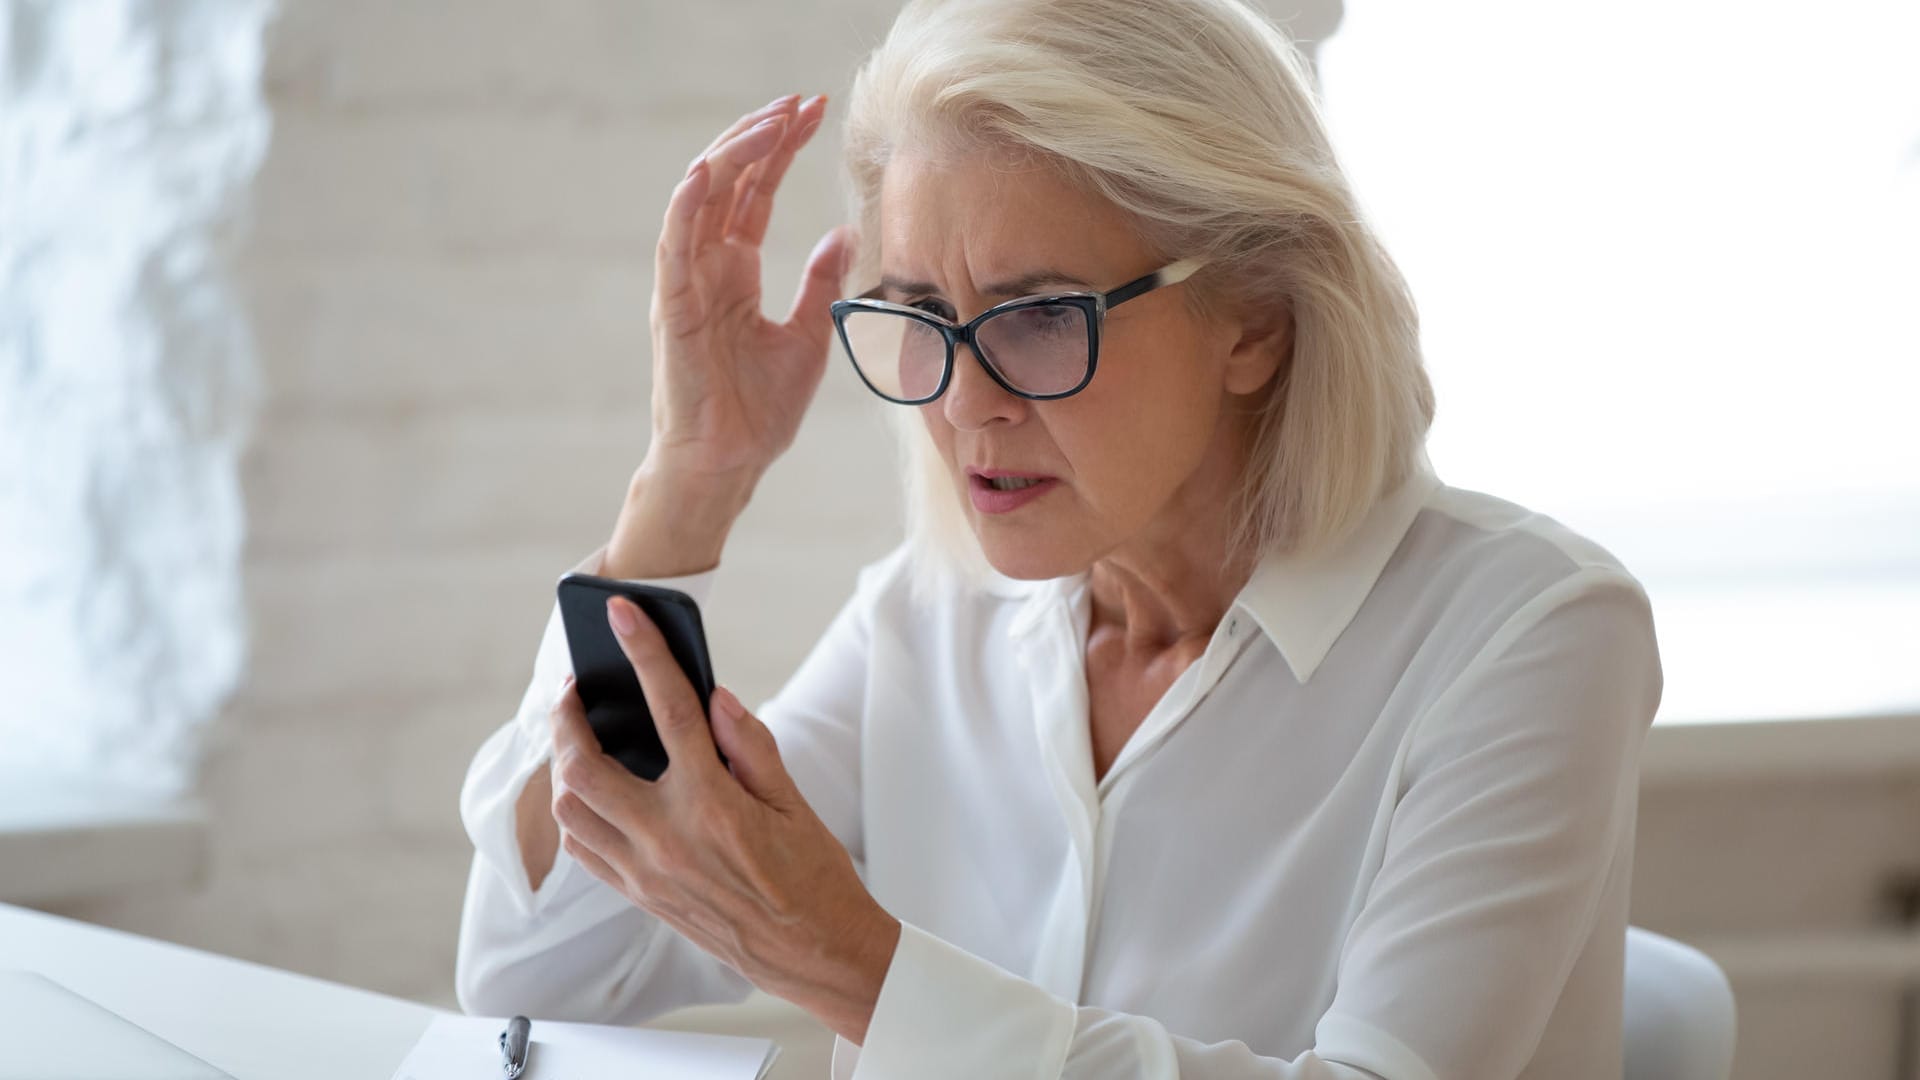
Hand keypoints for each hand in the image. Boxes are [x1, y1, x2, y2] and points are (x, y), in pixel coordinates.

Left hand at [546, 594, 898, 1042]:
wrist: (814, 952)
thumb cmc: (813, 877)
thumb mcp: (792, 801)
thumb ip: (749, 744)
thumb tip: (713, 697)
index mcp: (712, 804)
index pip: (668, 710)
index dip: (644, 652)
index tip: (624, 614)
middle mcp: (667, 838)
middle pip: (584, 763)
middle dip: (568, 714)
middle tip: (577, 688)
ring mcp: (645, 871)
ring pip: (569, 809)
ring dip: (562, 764)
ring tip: (577, 735)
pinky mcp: (639, 895)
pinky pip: (583, 847)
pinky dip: (574, 810)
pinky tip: (589, 789)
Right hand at [646, 92, 856, 486]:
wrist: (729, 462)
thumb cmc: (759, 410)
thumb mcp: (807, 335)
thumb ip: (819, 281)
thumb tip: (844, 234)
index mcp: (734, 270)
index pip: (756, 191)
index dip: (782, 149)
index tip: (816, 112)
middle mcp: (705, 267)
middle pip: (729, 181)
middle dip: (763, 136)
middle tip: (800, 102)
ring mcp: (685, 283)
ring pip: (700, 198)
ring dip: (734, 154)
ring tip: (772, 122)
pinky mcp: (671, 307)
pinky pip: (673, 244)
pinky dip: (688, 203)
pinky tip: (711, 169)